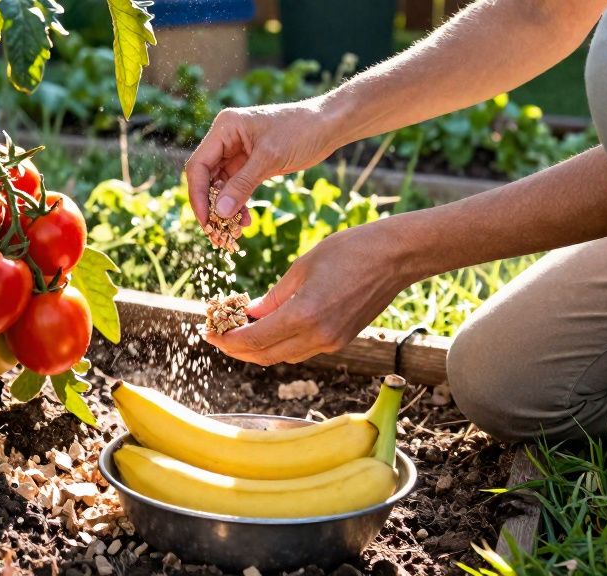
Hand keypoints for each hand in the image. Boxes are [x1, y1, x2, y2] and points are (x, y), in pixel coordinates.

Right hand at [184, 100, 336, 239]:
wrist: (329, 126)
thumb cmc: (301, 131)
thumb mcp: (270, 159)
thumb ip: (242, 185)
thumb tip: (220, 213)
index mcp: (225, 128)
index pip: (199, 165)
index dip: (198, 195)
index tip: (206, 221)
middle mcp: (226, 139)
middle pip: (206, 177)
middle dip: (211, 205)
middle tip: (216, 232)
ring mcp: (237, 152)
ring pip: (221, 186)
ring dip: (225, 208)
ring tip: (233, 231)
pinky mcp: (250, 163)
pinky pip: (236, 187)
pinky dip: (238, 204)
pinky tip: (246, 220)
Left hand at [204, 221, 415, 366]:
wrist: (396, 257)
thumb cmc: (349, 251)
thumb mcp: (301, 268)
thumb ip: (273, 297)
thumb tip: (251, 314)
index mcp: (304, 315)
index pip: (254, 340)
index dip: (228, 340)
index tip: (209, 333)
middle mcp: (318, 336)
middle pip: (266, 355)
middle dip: (237, 349)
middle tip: (218, 336)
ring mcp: (332, 342)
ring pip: (283, 356)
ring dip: (259, 349)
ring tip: (239, 331)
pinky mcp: (342, 340)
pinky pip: (302, 350)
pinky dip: (281, 344)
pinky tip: (269, 329)